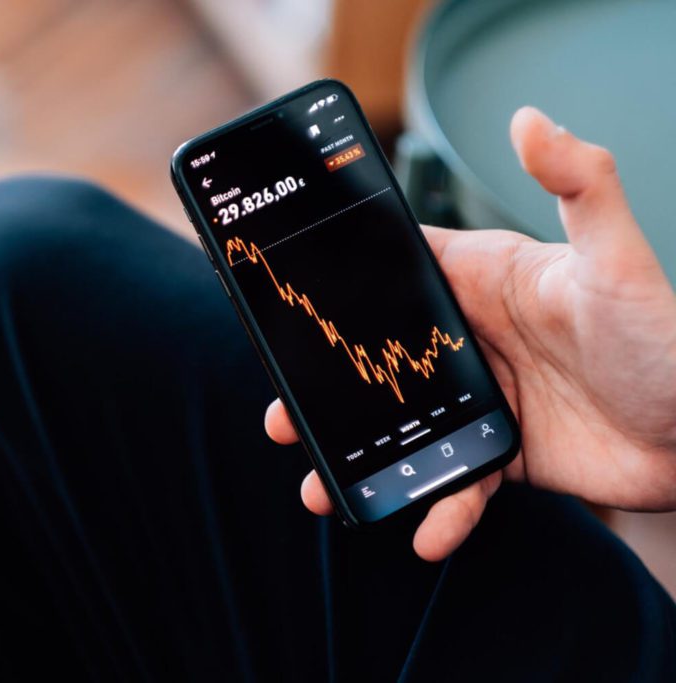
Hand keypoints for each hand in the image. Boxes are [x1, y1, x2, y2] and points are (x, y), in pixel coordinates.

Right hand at [265, 106, 675, 560]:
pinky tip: (427, 533)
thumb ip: (581, 186)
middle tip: (282, 417)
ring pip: (402, 425)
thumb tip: (530, 120)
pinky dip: (438, 507)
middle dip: (326, 391)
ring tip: (323, 487)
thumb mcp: (619, 262)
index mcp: (485, 281)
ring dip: (360, 456)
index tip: (282, 308)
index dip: (336, 285)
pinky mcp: (505, 452)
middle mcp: (474, 339)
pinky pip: (456, 480)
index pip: (396, 272)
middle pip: (379, 359)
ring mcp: (485, 398)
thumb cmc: (672, 339)